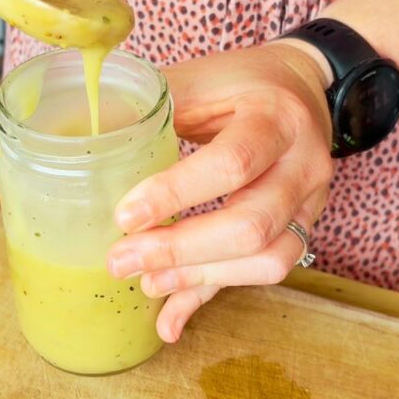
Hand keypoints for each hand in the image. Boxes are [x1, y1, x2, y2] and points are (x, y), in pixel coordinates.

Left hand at [106, 43, 333, 342]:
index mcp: (276, 117)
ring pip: (268, 260)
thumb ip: (155, 110)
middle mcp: (304, 164)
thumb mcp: (203, 79)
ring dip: (200, 279)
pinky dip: (212, 296)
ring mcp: (310, 203)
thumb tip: (89, 141)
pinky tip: (170, 319)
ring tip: (145, 283)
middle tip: (121, 261)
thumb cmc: (242, 82)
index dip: (175, 194)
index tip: (124, 216)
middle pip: (252, 224)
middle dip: (181, 251)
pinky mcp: (301, 229)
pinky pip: (263, 273)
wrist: (303, 86)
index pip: (232, 163)